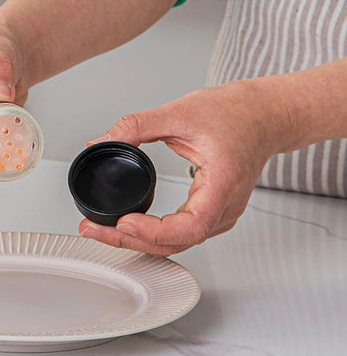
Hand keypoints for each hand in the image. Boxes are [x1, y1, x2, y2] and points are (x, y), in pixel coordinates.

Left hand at [79, 80, 285, 255]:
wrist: (263, 116)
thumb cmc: (235, 114)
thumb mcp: (179, 112)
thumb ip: (137, 126)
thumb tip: (102, 140)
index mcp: (222, 184)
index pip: (191, 226)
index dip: (155, 230)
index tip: (124, 221)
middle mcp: (225, 206)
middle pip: (178, 242)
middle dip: (132, 240)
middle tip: (93, 230)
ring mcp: (221, 212)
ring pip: (179, 242)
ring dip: (140, 240)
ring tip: (103, 230)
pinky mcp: (213, 210)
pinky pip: (183, 233)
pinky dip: (153, 233)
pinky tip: (129, 226)